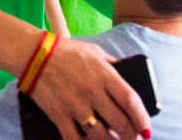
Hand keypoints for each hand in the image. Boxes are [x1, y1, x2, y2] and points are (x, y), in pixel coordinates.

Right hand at [31, 38, 150, 139]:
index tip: (147, 129)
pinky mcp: (58, 115)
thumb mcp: (95, 52)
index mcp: (104, 74)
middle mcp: (92, 91)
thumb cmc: (66, 51)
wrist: (34, 55)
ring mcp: (75, 105)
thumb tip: (129, 74)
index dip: (142, 118)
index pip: (130, 100)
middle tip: (133, 138)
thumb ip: (112, 65)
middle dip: (131, 136)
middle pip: (119, 122)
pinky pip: (74, 139)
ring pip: (100, 136)